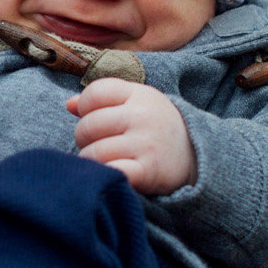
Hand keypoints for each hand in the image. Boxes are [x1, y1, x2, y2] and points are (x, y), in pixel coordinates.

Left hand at [68, 79, 195, 194]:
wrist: (198, 156)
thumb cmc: (154, 128)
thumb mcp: (135, 105)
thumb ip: (102, 100)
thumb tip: (69, 104)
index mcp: (139, 95)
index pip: (95, 92)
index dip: (85, 107)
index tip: (93, 117)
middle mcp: (144, 116)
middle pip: (89, 125)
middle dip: (84, 138)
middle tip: (96, 144)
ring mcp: (147, 143)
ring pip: (95, 152)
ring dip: (91, 160)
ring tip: (103, 160)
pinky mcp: (149, 171)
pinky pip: (112, 172)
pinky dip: (106, 174)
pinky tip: (113, 172)